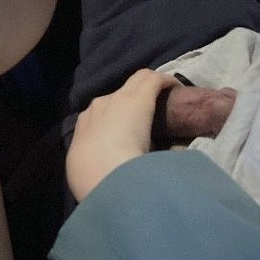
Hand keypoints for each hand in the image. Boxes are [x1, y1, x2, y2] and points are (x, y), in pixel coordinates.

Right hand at [66, 69, 179, 201]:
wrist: (104, 173)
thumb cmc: (94, 179)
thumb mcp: (86, 174)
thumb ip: (94, 168)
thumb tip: (115, 172)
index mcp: (83, 129)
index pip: (98, 119)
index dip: (114, 123)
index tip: (128, 136)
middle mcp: (97, 109)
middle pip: (115, 98)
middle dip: (129, 105)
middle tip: (146, 122)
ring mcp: (118, 100)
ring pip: (134, 85)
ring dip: (147, 92)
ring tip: (163, 105)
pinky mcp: (140, 95)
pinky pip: (153, 80)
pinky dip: (165, 83)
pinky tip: (177, 89)